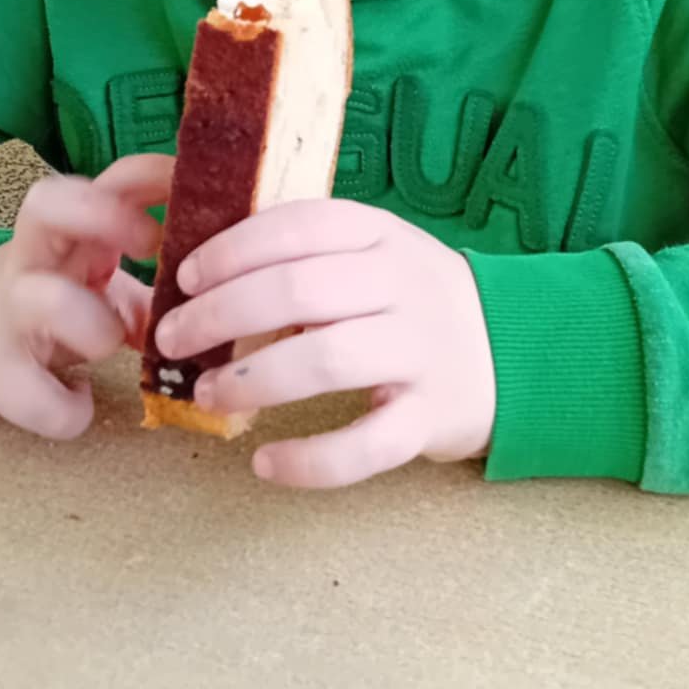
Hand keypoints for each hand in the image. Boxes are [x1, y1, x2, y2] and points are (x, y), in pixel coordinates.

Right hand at [0, 153, 170, 436]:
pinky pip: (28, 393)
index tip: (193, 190)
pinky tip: (80, 404)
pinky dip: (64, 409)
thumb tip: (218, 310)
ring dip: (93, 325)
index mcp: (72, 231)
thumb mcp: (99, 286)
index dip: (151, 175)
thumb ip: (153, 293)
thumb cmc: (50, 306)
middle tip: (151, 247)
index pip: (108, 180)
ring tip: (111, 344)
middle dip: (105, 215)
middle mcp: (34, 257)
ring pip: (41, 298)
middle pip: (46, 203)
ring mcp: (8, 312)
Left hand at [155, 203, 495, 488]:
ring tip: (207, 394)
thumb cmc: (413, 302)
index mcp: (382, 235)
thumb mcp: (376, 255)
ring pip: (329, 360)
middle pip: (301, 290)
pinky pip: (368, 445)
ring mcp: (421, 352)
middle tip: (172, 338)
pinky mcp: (431, 417)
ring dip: (253, 378)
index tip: (185, 277)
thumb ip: (309, 256)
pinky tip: (266, 464)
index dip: (233, 248)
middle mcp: (404, 285)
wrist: (515, 351)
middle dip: (221, 313)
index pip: (300, 225)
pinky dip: (311, 460)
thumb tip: (203, 271)